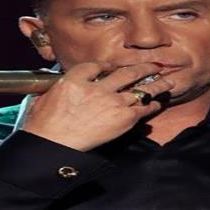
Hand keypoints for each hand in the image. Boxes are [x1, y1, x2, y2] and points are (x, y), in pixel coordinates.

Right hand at [19, 61, 174, 151]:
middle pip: (124, 72)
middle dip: (142, 67)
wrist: (52, 144)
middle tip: (153, 65)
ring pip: (139, 88)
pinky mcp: (123, 118)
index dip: (108, 66)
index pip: (96, 65)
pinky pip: (143, 109)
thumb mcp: (41, 98)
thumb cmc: (41, 126)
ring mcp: (111, 102)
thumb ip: (53, 87)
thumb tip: (48, 79)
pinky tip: (158, 103)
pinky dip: (152, 105)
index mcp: (75, 79)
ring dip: (156, 83)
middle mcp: (97, 87)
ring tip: (168, 80)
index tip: (115, 67)